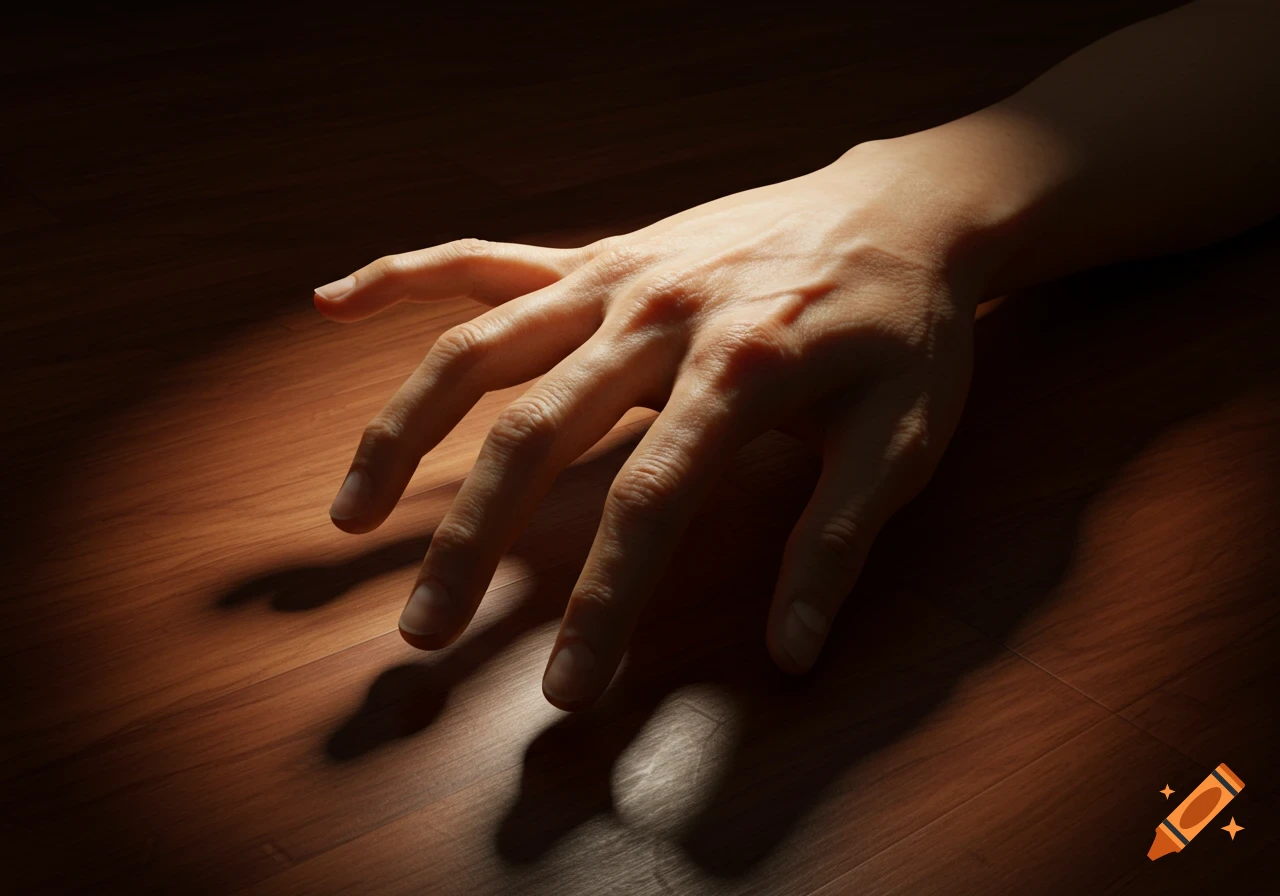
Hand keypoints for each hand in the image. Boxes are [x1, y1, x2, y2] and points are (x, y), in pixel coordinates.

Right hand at [315, 141, 985, 709]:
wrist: (906, 207)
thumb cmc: (909, 329)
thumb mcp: (904, 437)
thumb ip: (839, 541)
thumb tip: (791, 656)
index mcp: (742, 369)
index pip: (649, 504)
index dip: (602, 603)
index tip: (564, 690)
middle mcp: (659, 314)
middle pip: (535, 432)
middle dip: (471, 542)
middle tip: (422, 632)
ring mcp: (618, 274)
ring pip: (481, 349)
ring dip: (404, 430)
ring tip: (352, 515)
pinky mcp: (601, 253)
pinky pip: (486, 259)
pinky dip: (406, 278)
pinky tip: (332, 303)